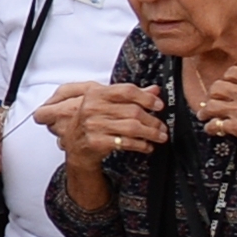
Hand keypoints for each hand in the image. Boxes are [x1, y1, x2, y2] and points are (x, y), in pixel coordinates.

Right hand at [29, 80, 166, 163]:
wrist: (75, 145)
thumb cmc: (92, 121)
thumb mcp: (106, 103)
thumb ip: (130, 96)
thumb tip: (154, 90)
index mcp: (95, 94)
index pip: (127, 91)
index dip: (147, 98)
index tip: (159, 105)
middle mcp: (93, 108)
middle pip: (133, 111)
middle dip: (153, 120)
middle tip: (162, 126)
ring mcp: (94, 125)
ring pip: (133, 128)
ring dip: (151, 133)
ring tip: (159, 136)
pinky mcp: (97, 142)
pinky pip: (126, 142)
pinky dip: (141, 145)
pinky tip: (146, 145)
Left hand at [193, 66, 236, 159]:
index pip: (231, 73)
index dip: (227, 80)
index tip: (226, 86)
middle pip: (216, 87)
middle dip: (213, 94)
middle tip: (212, 100)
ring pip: (211, 105)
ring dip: (206, 111)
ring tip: (205, 114)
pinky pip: (216, 125)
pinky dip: (212, 128)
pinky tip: (214, 129)